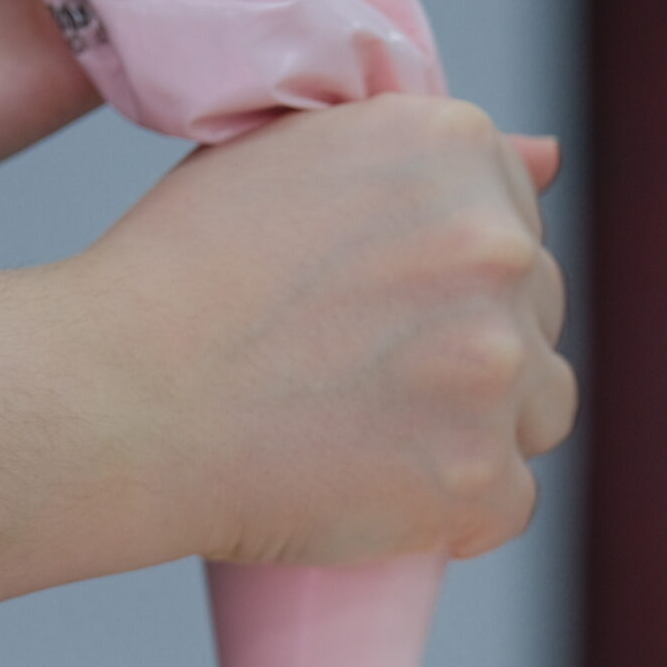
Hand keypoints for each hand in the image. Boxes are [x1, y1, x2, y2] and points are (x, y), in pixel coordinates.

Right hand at [58, 97, 575, 569]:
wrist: (116, 401)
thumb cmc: (177, 279)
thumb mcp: (290, 160)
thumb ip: (421, 159)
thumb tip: (550, 156)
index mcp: (451, 149)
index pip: (516, 223)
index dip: (449, 277)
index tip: (378, 309)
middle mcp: (493, 247)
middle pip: (535, 314)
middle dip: (469, 350)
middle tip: (358, 379)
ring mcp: (494, 367)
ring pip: (540, 410)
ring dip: (478, 430)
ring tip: (371, 438)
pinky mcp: (478, 476)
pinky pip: (508, 507)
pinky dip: (451, 517)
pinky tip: (374, 496)